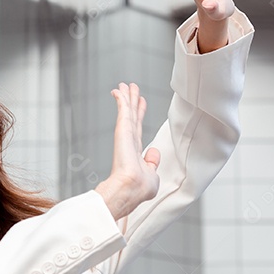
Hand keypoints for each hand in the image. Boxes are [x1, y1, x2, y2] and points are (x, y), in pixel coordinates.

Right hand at [94, 82, 159, 220]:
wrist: (131, 189)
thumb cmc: (139, 188)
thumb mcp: (152, 175)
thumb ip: (152, 162)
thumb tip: (154, 153)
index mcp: (135, 151)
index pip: (138, 128)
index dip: (139, 114)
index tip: (140, 103)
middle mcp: (129, 140)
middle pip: (132, 116)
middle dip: (132, 101)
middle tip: (131, 88)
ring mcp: (125, 135)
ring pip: (127, 110)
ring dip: (126, 96)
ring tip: (126, 84)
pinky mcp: (123, 130)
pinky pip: (123, 110)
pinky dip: (122, 99)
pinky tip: (119, 90)